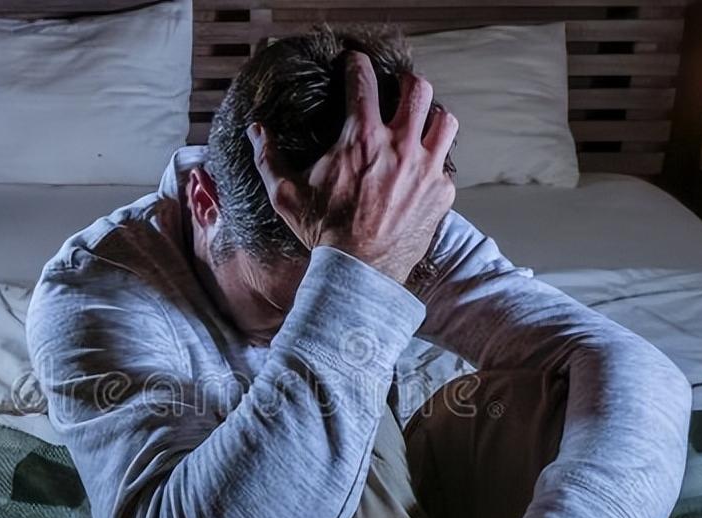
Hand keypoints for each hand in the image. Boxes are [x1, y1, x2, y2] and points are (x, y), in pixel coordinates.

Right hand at [246, 52, 457, 282]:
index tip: (354, 63)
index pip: (363, 80)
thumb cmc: (323, 233)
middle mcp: (400, 146)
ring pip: (444, 120)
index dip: (356, 64)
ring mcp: (426, 169)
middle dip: (405, 83)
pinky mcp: (441, 193)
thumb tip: (255, 130)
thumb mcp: (285, 194)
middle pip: (416, 89)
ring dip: (431, 117)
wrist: (359, 272)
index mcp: (361, 137)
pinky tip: (420, 170)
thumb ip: (269, 157)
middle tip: (396, 89)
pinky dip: (434, 162)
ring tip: (420, 123)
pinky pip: (445, 164)